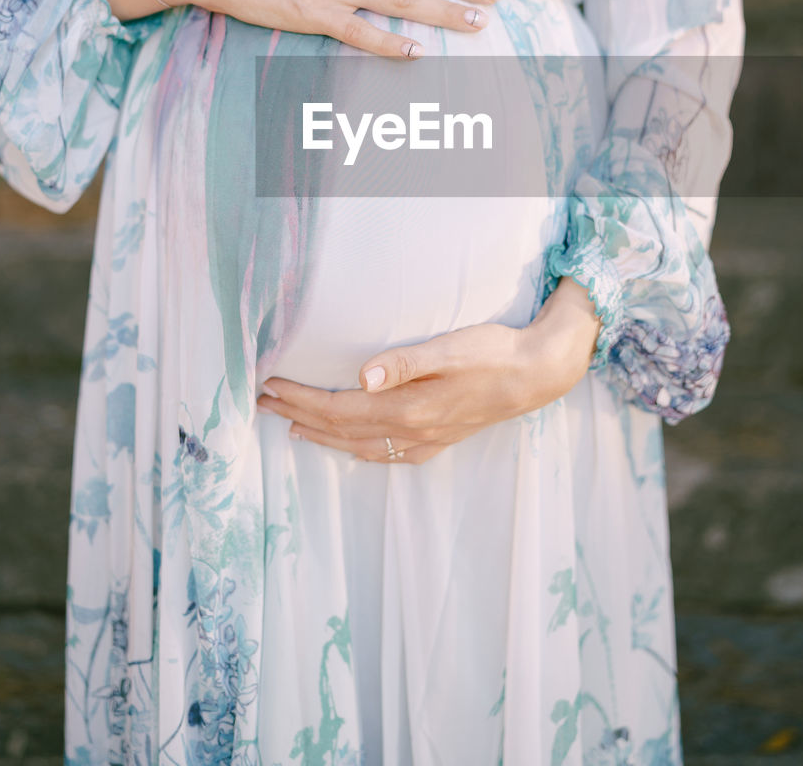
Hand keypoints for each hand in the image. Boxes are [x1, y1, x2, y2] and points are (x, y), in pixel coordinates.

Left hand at [256, 277, 601, 463]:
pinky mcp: (440, 439)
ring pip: (361, 446)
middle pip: (342, 429)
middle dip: (300, 417)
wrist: (537, 374)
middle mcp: (413, 431)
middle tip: (265, 404)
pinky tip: (351, 447)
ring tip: (293, 427)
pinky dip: (359, 451)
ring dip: (323, 436)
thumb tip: (362, 375)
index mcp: (409, 408)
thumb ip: (406, 362)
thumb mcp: (450, 348)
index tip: (271, 386)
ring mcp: (427, 440)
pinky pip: (388, 454)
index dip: (302, 399)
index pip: (340, 407)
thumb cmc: (493, 352)